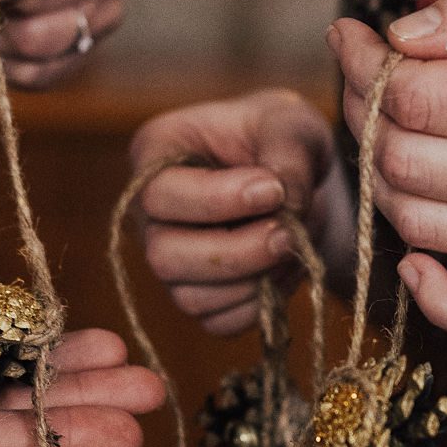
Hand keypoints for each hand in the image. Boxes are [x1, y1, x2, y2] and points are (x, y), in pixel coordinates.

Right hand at [129, 89, 352, 334]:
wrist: (295, 176)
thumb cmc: (279, 136)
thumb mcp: (290, 123)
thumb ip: (287, 154)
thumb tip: (285, 205)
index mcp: (155, 154)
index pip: (160, 194)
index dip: (216, 201)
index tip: (273, 191)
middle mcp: (150, 215)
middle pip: (164, 256)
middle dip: (234, 253)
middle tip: (287, 234)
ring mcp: (171, 261)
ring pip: (191, 298)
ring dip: (253, 282)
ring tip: (294, 246)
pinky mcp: (199, 296)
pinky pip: (219, 323)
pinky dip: (260, 305)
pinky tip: (285, 269)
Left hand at [335, 0, 446, 345]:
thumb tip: (399, 33)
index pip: (419, 97)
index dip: (369, 65)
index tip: (359, 39)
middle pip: (405, 160)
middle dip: (364, 114)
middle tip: (366, 82)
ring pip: (418, 224)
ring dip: (380, 181)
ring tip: (388, 139)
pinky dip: (434, 299)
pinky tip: (413, 260)